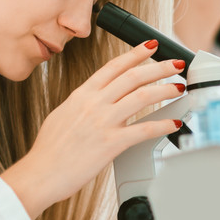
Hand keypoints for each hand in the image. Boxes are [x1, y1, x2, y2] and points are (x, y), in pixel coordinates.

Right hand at [2, 40, 184, 219]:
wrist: (39, 174)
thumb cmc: (48, 150)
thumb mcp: (63, 115)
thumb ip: (82, 104)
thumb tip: (95, 100)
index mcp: (82, 95)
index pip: (114, 66)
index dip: (136, 53)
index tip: (151, 46)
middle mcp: (94, 103)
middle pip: (133, 76)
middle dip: (159, 67)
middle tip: (176, 63)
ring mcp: (103, 122)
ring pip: (142, 96)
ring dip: (165, 89)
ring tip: (179, 88)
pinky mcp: (111, 143)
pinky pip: (143, 129)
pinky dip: (163, 125)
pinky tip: (174, 123)